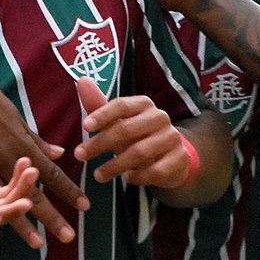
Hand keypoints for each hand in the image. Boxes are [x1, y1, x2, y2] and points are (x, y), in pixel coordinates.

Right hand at [0, 69, 86, 244]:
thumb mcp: (18, 120)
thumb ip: (37, 142)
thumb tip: (61, 154)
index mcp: (24, 147)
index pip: (53, 175)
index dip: (68, 191)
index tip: (84, 206)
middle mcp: (8, 160)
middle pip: (34, 194)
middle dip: (52, 218)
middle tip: (68, 237)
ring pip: (7, 201)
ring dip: (23, 224)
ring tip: (38, 243)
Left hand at [70, 77, 189, 187]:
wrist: (170, 158)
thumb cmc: (137, 137)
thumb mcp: (117, 122)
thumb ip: (98, 105)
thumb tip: (82, 80)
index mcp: (144, 104)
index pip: (121, 105)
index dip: (102, 114)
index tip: (85, 126)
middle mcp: (160, 117)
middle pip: (126, 129)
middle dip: (100, 143)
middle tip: (79, 155)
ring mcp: (171, 138)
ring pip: (139, 152)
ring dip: (115, 165)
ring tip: (98, 175)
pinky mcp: (179, 159)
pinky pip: (155, 170)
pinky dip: (138, 177)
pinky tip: (127, 179)